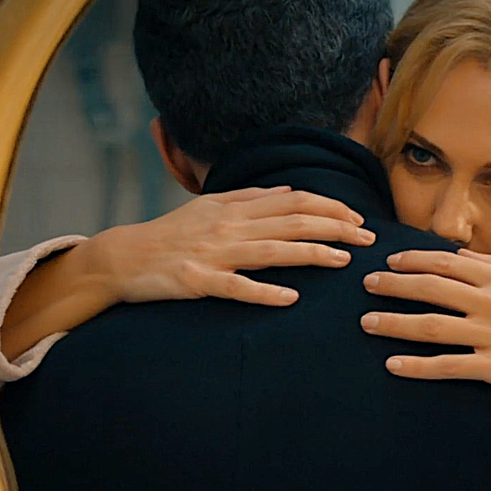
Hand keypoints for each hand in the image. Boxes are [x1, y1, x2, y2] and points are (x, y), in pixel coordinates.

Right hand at [87, 186, 375, 306]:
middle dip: (335, 227)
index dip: (329, 208)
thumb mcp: (210, 206)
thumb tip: (290, 191)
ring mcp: (214, 254)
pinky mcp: (198, 282)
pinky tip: (292, 299)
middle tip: (367, 239)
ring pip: (272, 251)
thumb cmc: (170, 233)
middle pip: (292, 222)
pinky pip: (236, 288)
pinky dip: (264, 292)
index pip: (293, 201)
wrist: (123, 258)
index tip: (357, 219)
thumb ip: (250, 197)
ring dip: (311, 254)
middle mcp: (228, 226)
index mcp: (234, 207)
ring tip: (344, 261)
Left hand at [360, 249, 490, 410]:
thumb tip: (462, 256)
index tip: (389, 262)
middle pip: (431, 289)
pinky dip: (417, 366)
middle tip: (367, 285)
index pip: (447, 263)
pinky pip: (448, 366)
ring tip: (367, 322)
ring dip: (394, 323)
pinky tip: (393, 365)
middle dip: (394, 285)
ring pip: (431, 326)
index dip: (413, 261)